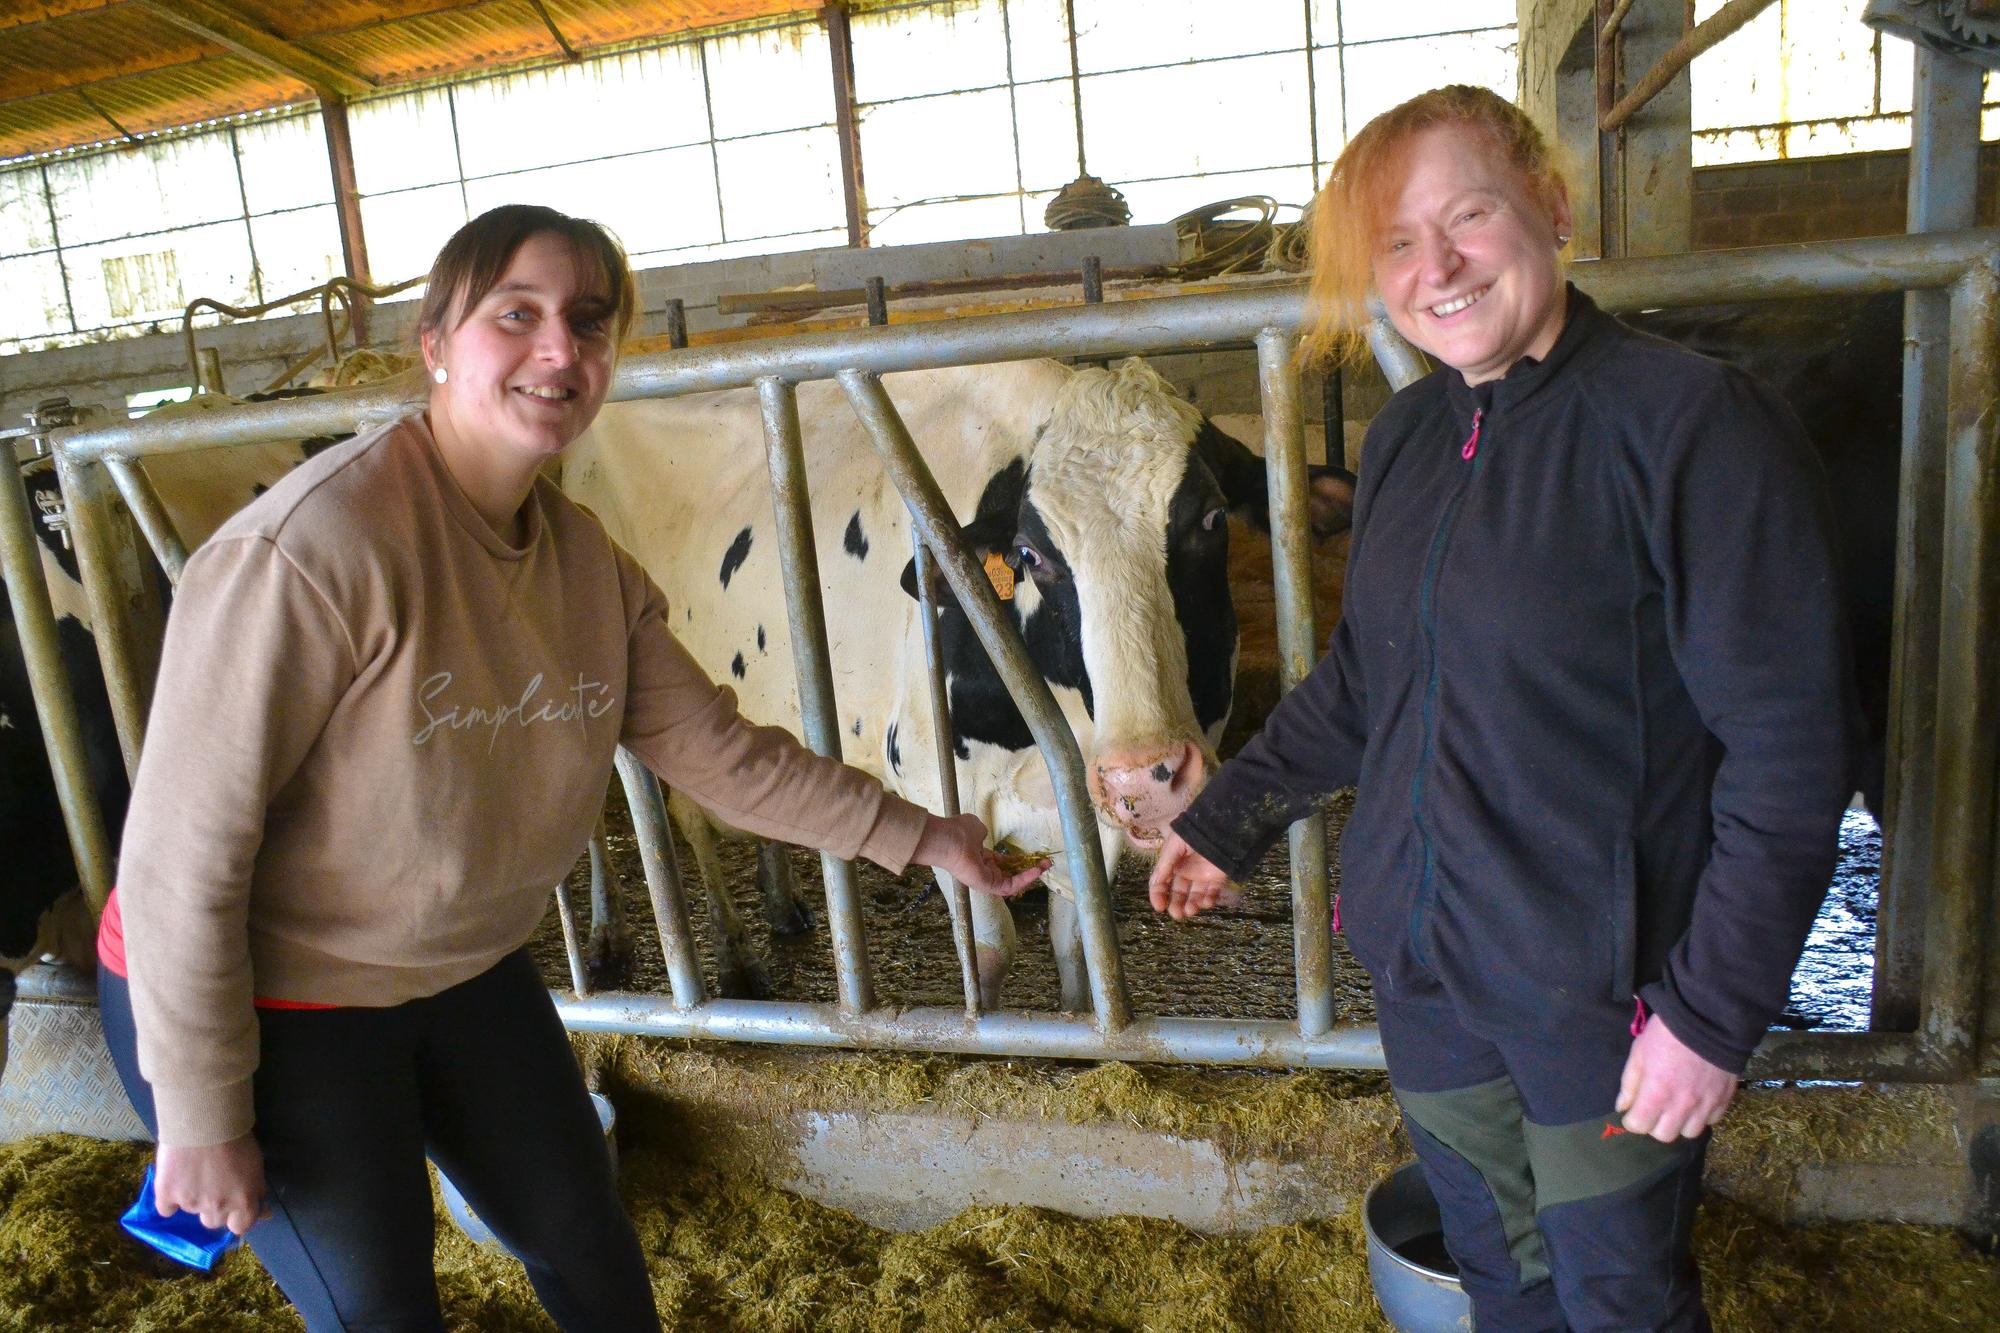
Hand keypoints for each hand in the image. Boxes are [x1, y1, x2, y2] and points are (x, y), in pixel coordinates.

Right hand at [154, 1135, 268, 1235]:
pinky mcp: (166, 1195)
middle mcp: (217, 1209)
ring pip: (191, 1211)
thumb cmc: (237, 1139)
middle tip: (213, 1184)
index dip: (237, 1217)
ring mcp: (190, 1204)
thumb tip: (264, 1212)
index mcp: (243, 1202)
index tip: (234, 1206)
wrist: (206, 1122)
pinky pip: (166, 1209)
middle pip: (214, 1221)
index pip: (241, 1226)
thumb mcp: (256, 1166)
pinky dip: (169, 1200)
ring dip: (193, 1199)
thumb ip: (256, 1190)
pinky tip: (174, 1184)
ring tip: (194, 1173)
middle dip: (215, 1207)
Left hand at [912, 813, 1047, 897]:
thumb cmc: (959, 832)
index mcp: (980, 857)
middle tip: (1045, 863)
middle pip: (1011, 874)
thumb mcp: (976, 828)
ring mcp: (987, 880)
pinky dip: (1025, 879)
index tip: (1031, 855)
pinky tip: (1037, 870)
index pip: (1002, 862)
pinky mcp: (989, 885)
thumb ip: (982, 833)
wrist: (949, 840)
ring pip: (1013, 882)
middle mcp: (984, 871)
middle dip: (1029, 869)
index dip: (1017, 860)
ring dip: (1031, 875)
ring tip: (1045, 866)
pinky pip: (1010, 885)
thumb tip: (984, 835)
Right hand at [1146, 831, 1240, 919]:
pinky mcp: (1218, 878)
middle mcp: (1186, 872)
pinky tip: (1205, 903)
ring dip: (1192, 905)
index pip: (1162, 883)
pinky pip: (1213, 892)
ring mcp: (1202, 876)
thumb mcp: (1174, 846)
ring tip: (1191, 910)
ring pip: (1195, 896)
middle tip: (1177, 914)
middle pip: (1179, 893)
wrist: (1219, 826)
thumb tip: (1155, 885)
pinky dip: (1208, 900)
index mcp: (1173, 863)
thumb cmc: (1193, 833)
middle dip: (1176, 905)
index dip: (1158, 895)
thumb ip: (1165, 865)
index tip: (1159, 907)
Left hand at [1616, 1012, 1738, 1142]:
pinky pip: (1712, 1120)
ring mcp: (1706, 1105)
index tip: (1634, 1110)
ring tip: (1677, 1106)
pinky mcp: (1724, 1100)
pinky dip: (1702, 1115)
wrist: (1707, 1019)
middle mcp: (1682, 1106)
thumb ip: (1629, 1084)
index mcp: (1656, 1094)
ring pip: (1689, 1132)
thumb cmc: (1666, 1035)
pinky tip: (1697, 1100)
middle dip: (1654, 1124)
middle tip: (1655, 1107)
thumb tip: (1623, 1107)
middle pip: (1664, 1135)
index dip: (1633, 1119)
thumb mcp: (1638, 1053)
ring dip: (1680, 1122)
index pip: (1639, 1126)